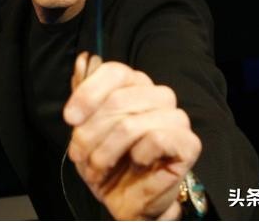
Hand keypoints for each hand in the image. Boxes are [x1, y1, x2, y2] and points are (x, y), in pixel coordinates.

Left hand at [63, 52, 201, 219]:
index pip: (115, 71)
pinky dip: (138, 155)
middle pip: (118, 99)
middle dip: (90, 132)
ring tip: (97, 167)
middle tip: (78, 155)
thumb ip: (84, 93)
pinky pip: (156, 138)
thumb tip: (83, 58)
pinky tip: (136, 163)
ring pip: (132, 123)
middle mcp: (158, 94)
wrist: (124, 199)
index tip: (69, 119)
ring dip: (106, 151)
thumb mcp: (85, 126)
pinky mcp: (189, 143)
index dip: (88, 94)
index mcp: (135, 84)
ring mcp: (176, 117)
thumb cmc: (106, 160)